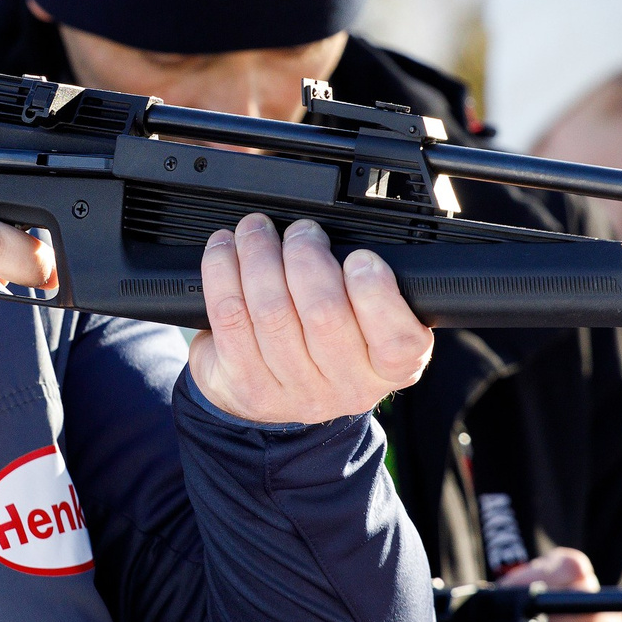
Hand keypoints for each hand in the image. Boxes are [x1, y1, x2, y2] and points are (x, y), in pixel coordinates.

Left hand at [188, 216, 433, 424]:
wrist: (270, 390)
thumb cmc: (324, 342)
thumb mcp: (367, 322)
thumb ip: (368, 285)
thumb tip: (341, 234)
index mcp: (388, 369)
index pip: (398, 342)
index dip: (377, 292)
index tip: (360, 257)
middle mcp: (345, 387)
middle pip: (324, 314)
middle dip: (306, 256)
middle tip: (300, 231)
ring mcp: (293, 390)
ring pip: (272, 311)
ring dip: (259, 255)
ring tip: (257, 231)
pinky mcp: (245, 382)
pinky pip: (231, 316)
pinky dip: (223, 271)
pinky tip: (225, 249)